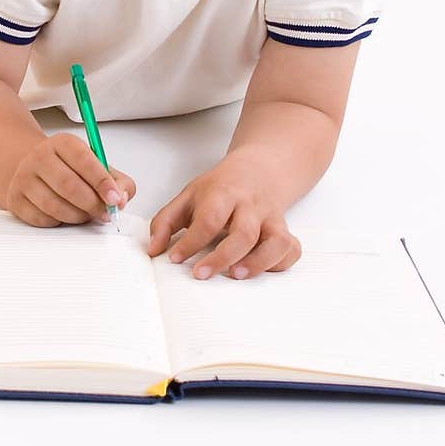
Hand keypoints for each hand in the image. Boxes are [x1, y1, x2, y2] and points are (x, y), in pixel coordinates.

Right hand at [6, 133, 135, 228]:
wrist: (33, 168)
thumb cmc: (70, 169)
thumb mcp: (96, 166)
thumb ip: (117, 180)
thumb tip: (121, 198)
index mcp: (63, 143)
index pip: (84, 160)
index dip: (102, 182)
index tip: (115, 198)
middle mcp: (40, 156)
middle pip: (69, 185)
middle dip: (92, 205)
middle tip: (105, 213)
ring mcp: (24, 178)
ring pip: (55, 206)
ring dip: (77, 216)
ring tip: (86, 214)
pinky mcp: (16, 199)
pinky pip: (42, 219)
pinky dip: (59, 222)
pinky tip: (64, 214)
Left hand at [146, 151, 300, 280]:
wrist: (259, 169)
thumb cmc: (220, 187)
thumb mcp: (188, 196)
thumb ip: (166, 222)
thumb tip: (153, 250)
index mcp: (224, 193)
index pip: (209, 218)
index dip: (191, 241)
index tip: (174, 259)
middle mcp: (250, 206)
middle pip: (243, 232)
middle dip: (222, 257)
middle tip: (200, 274)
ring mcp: (271, 219)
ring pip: (275, 241)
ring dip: (257, 262)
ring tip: (235, 276)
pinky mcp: (284, 230)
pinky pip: (291, 249)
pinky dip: (281, 263)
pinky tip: (261, 272)